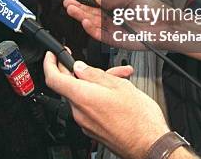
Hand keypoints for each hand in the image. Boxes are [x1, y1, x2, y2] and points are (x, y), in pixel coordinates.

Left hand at [43, 52, 169, 158]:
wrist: (150, 145)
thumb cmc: (139, 119)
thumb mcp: (119, 86)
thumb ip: (95, 74)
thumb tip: (79, 67)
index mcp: (82, 97)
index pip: (53, 79)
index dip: (50, 63)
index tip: (52, 55)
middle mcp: (80, 112)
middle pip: (70, 86)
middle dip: (80, 71)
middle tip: (90, 63)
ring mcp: (86, 123)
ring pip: (84, 95)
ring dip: (96, 83)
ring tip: (119, 77)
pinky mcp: (93, 130)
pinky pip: (90, 107)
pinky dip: (99, 96)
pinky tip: (117, 93)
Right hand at [63, 0, 180, 50]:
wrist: (167, 25)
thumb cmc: (154, 11)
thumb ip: (111, 0)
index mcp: (116, 8)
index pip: (95, 5)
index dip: (83, 2)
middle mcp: (113, 20)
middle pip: (91, 15)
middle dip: (78, 9)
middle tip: (67, 4)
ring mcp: (114, 31)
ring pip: (93, 25)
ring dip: (82, 18)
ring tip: (72, 11)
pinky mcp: (117, 41)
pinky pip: (101, 36)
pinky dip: (92, 30)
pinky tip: (85, 22)